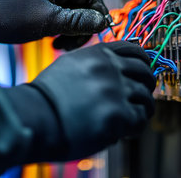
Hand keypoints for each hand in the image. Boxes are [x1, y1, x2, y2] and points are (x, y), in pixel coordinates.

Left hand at [0, 0, 108, 49]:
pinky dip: (59, 28)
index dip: (98, 11)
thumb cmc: (10, 17)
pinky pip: (57, 14)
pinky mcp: (36, 2)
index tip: (100, 31)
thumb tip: (102, 21)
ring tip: (60, 45)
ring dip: (70, 29)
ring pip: (69, 11)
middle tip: (73, 44)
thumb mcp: (48, 21)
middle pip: (80, 3)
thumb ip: (78, 21)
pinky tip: (52, 41)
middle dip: (81, 24)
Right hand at [12, 41, 155, 160]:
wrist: (34, 117)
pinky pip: (140, 119)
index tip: (143, 72)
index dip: (143, 62)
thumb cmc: (46, 97)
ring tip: (131, 119)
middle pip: (145, 72)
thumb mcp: (69, 66)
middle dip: (146, 85)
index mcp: (98, 54)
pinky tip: (125, 132)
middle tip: (140, 98)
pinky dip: (135, 127)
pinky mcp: (118, 115)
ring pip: (145, 97)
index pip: (133, 49)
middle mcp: (109, 68)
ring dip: (142, 109)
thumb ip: (93, 64)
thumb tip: (115, 72)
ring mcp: (115, 90)